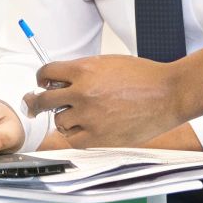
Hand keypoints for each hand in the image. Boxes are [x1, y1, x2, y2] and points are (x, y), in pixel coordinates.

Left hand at [26, 55, 185, 146]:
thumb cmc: (143, 77)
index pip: (46, 73)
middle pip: (43, 100)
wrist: (168, 94)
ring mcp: (90, 117)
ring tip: (79, 115)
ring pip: (59, 122)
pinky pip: (74, 140)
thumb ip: (82, 70)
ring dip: (64, 118)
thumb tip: (60, 80)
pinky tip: (85, 128)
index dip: (42, 78)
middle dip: (37, 101)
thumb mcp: (108, 62)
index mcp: (84, 70)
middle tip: (34, 104)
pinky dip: (76, 135)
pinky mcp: (100, 137)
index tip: (42, 83)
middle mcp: (83, 93)